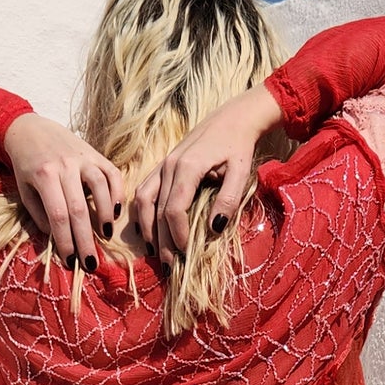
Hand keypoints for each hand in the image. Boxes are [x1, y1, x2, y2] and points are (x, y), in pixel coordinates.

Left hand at [2, 114, 124, 269]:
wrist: (31, 130)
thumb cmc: (27, 166)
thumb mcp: (25, 190)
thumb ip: (40, 214)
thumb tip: (58, 239)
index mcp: (44, 175)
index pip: (58, 215)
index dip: (65, 240)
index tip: (70, 260)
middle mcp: (65, 165)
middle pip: (79, 208)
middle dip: (85, 239)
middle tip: (91, 263)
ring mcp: (83, 157)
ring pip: (101, 188)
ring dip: (105, 215)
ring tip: (105, 235)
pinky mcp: (96, 153)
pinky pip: (112, 173)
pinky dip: (118, 193)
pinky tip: (116, 212)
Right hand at [134, 83, 282, 259]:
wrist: (232, 119)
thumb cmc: (239, 146)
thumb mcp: (241, 173)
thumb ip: (228, 199)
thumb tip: (214, 228)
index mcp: (188, 167)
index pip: (173, 209)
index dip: (178, 234)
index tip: (186, 253)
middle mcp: (169, 166)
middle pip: (157, 210)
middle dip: (162, 240)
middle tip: (170, 265)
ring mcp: (163, 165)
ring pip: (143, 200)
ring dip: (147, 228)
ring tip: (156, 250)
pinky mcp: (162, 165)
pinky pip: (144, 190)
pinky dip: (142, 212)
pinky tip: (149, 229)